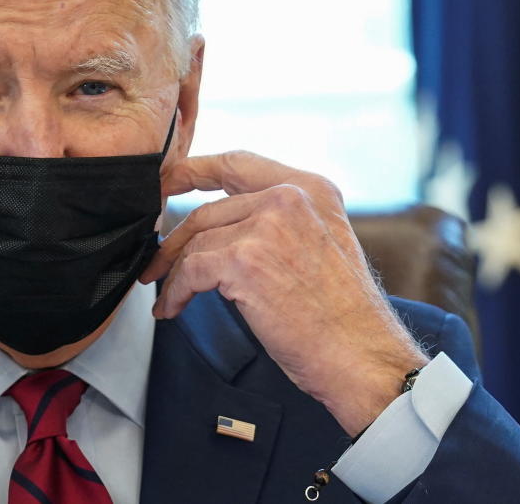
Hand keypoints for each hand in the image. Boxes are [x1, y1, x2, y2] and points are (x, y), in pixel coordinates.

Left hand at [140, 151, 427, 435]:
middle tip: (157, 263)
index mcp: (309, 188)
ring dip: (173, 272)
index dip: (193, 170)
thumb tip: (221, 226)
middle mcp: (289, 197)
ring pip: (195, 242)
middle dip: (175, 241)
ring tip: (167, 295)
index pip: (237, 164)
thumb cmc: (340, 316)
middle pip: (207, 210)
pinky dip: (175, 291)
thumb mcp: (319, 244)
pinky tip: (173, 308)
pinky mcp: (245, 260)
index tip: (164, 183)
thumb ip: (277, 221)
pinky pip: (190, 270)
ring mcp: (266, 226)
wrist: (362, 356)